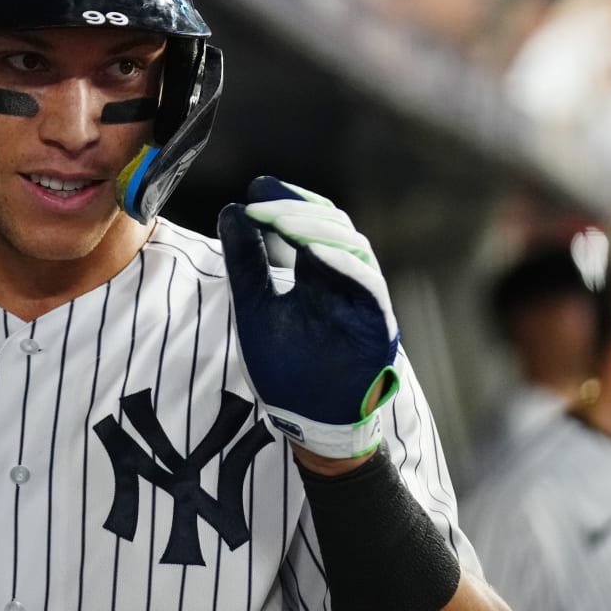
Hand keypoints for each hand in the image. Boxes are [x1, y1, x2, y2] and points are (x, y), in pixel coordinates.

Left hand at [219, 176, 399, 460]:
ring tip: (278, 220)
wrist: (309, 422)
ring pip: (352, 245)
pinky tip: (312, 251)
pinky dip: (342, 262)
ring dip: (314, 228)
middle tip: (259, 202)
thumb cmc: (286, 368)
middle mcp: (346, 279)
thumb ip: (245, 262)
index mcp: (319, 273)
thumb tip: (232, 211)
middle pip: (332, 225)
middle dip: (295, 208)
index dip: (287, 200)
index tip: (255, 188)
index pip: (310, 222)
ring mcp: (365, 298)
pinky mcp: (378, 322)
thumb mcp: (255, 306)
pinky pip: (367, 283)